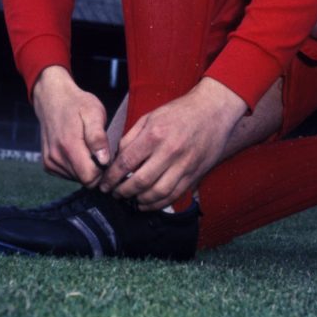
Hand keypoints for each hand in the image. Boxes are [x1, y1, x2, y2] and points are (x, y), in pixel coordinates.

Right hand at [31, 66, 110, 186]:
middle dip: (95, 168)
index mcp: (69, 146)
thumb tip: (104, 161)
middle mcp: (56, 158)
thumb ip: (98, 137)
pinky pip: (68, 175)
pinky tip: (76, 149)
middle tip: (97, 147)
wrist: (52, 97)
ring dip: (85, 167)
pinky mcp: (47, 164)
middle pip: (84, 180)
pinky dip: (75, 166)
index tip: (105, 154)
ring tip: (86, 146)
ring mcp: (50, 162)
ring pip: (76, 179)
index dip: (103, 169)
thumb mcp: (94, 112)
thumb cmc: (77, 103)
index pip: (90, 178)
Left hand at [99, 77, 246, 210]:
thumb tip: (116, 158)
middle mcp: (169, 152)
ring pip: (157, 193)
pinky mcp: (194, 175)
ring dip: (139, 201)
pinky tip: (147, 203)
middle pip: (140, 181)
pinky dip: (158, 204)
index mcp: (154, 134)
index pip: (126, 162)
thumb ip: (131, 137)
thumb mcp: (150, 117)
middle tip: (114, 194)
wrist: (213, 112)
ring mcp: (184, 165)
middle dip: (123, 191)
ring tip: (129, 200)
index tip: (104, 184)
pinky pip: (173, 196)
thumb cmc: (179, 112)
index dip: (112, 177)